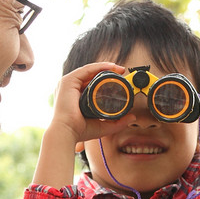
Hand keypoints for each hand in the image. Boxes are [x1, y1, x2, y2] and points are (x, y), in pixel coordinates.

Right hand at [34, 63, 134, 189]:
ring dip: (106, 68)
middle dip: (108, 73)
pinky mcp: (68, 81)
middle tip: (122, 73)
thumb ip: (118, 123)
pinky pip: (87, 69)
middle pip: (91, 77)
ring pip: (90, 71)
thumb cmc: (78, 131)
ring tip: (119, 69)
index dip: (106, 82)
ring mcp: (68, 84)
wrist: (66, 132)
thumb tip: (133, 118)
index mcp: (75, 98)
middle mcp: (71, 90)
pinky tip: (111, 67)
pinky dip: (99, 66)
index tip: (120, 82)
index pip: (92, 85)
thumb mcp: (102, 126)